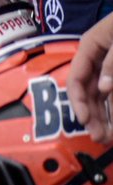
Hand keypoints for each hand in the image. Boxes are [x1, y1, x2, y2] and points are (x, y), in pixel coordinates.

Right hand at [68, 13, 112, 144]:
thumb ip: (112, 62)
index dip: (78, 101)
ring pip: (101, 94)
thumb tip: (103, 88)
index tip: (84, 119)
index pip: (76, 78)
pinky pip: (112, 90)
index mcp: (89, 47)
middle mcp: (96, 58)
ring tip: (107, 135)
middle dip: (93, 115)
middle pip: (88, 91)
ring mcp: (109, 64)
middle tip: (99, 137)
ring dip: (103, 115)